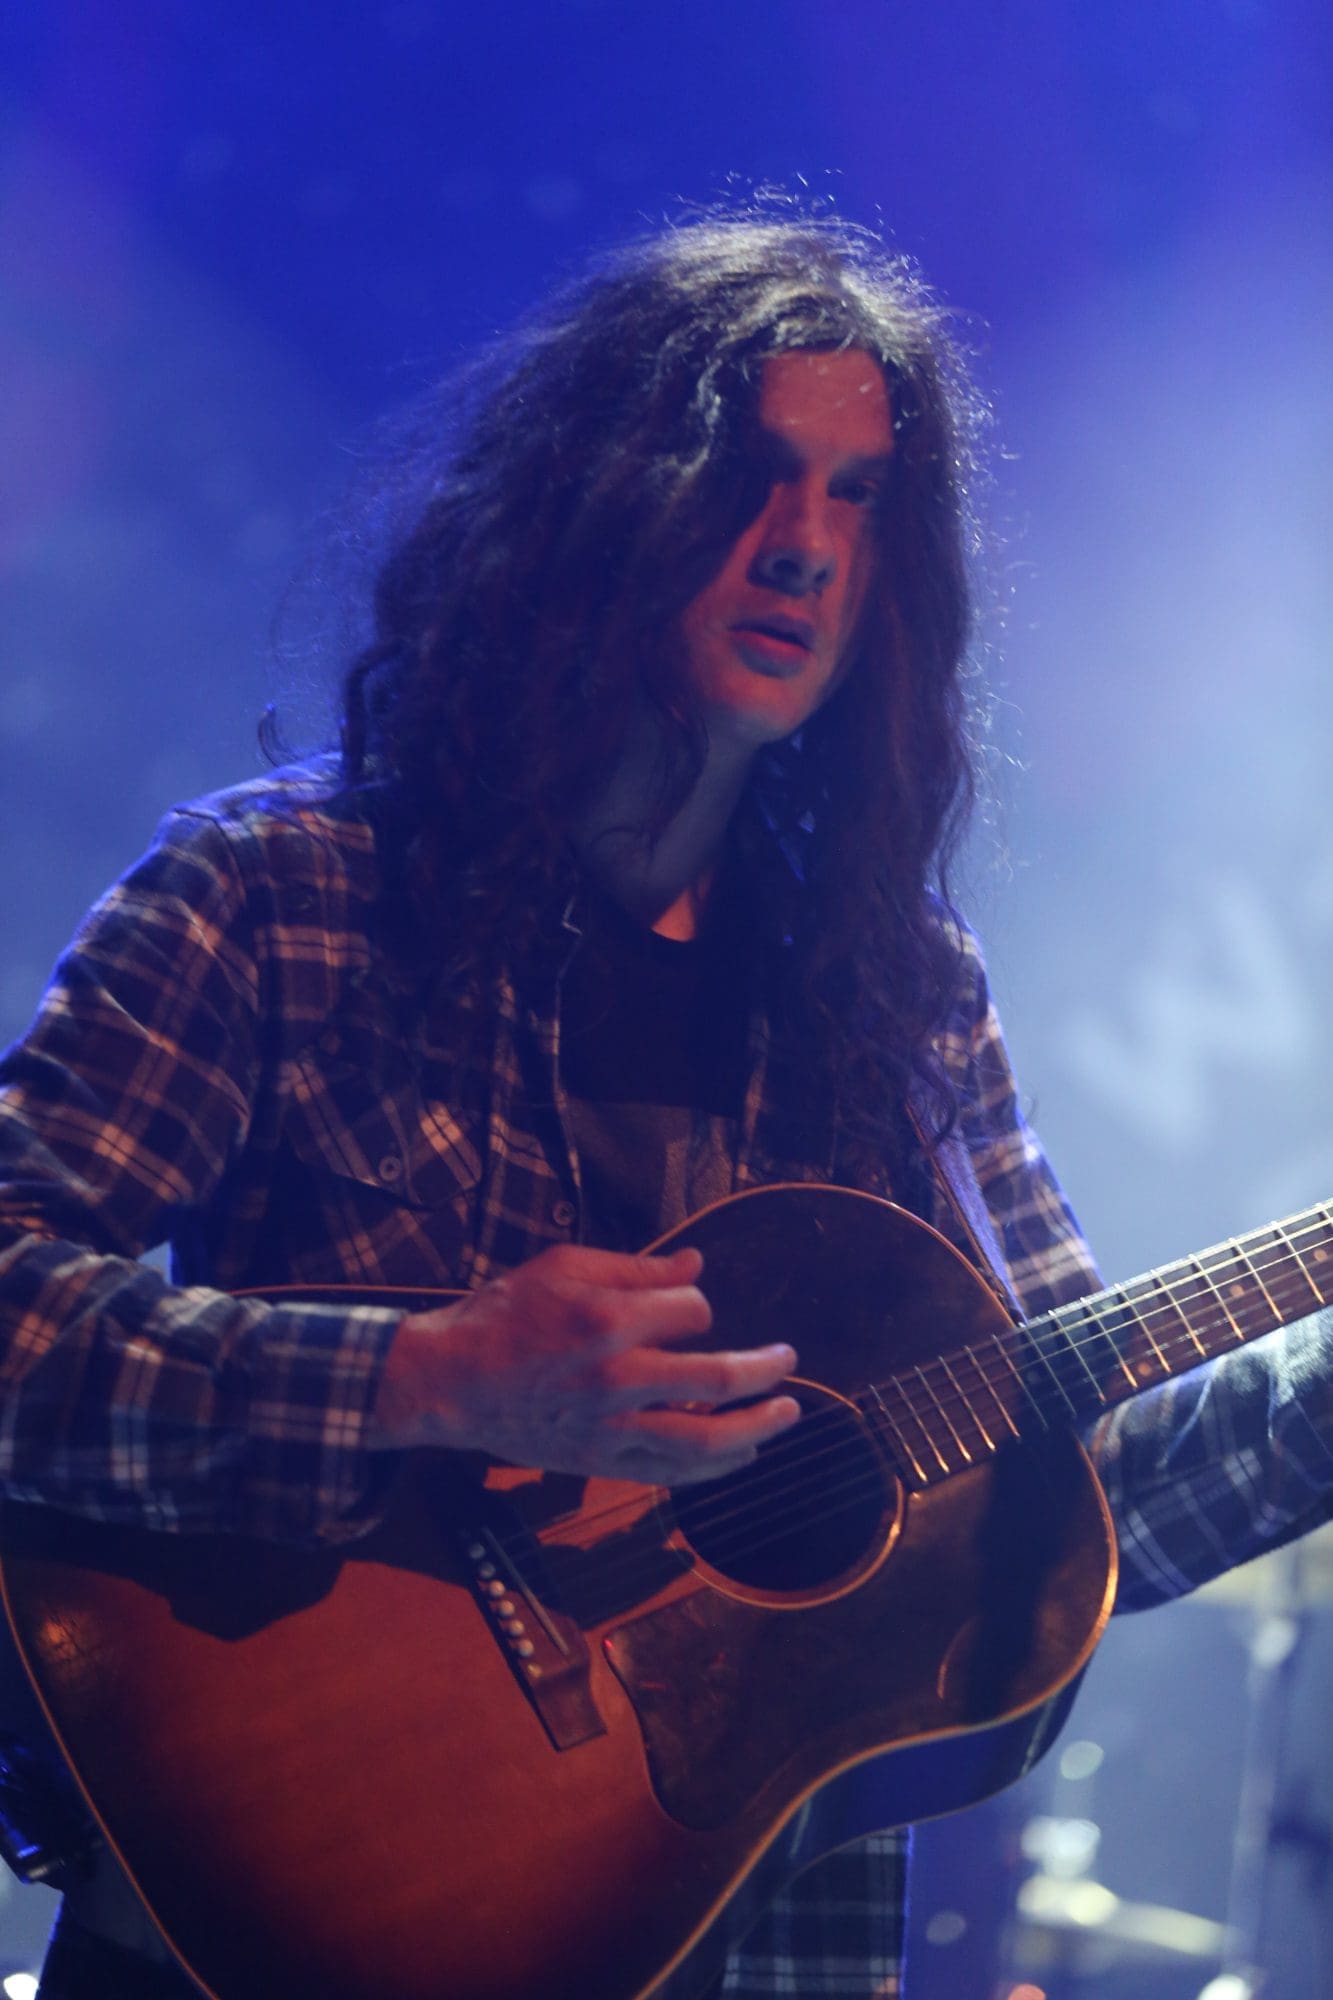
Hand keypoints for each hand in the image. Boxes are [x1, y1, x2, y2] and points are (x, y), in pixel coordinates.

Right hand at [369, 1243, 798, 1484]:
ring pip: (704, 1441)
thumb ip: (636, 1268)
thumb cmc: (503, 1315)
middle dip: (763, 1368)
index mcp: (608, 1321)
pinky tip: (742, 1455)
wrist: (450, 1381)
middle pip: (716, 1379)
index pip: (691, 1312)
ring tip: (786, 1413)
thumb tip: (696, 1264)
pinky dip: (714, 1468)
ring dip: (756, 1428)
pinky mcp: (602, 1463)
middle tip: (788, 1360)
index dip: (697, 1306)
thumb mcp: (563, 1267)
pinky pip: (672, 1472)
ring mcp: (612, 1428)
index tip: (687, 1308)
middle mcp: (618, 1379)